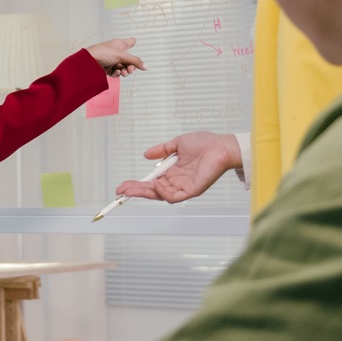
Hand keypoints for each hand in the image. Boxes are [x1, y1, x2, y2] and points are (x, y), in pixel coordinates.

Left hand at [85, 37, 142, 76]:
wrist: (88, 62)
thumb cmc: (102, 53)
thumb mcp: (122, 56)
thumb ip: (135, 61)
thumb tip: (146, 67)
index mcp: (119, 44)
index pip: (129, 42)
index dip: (132, 43)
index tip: (134, 42)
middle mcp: (115, 52)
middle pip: (128, 60)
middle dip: (131, 66)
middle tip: (130, 70)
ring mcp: (111, 60)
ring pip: (123, 67)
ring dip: (125, 71)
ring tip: (124, 73)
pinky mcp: (106, 68)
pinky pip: (116, 72)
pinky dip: (117, 73)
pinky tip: (117, 72)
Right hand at [114, 131, 242, 203]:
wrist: (221, 146)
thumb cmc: (205, 143)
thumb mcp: (177, 144)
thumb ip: (162, 150)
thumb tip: (146, 155)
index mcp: (172, 172)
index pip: (151, 182)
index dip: (136, 184)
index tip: (122, 185)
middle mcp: (176, 181)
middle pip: (152, 191)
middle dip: (135, 191)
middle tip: (120, 192)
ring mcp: (184, 187)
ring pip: (160, 195)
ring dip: (145, 193)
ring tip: (131, 189)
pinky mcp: (192, 190)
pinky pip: (174, 197)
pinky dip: (163, 193)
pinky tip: (156, 184)